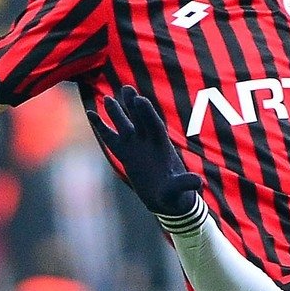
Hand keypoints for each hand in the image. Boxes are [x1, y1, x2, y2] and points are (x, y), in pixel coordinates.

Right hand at [92, 84, 203, 218]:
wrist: (167, 201)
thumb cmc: (176, 195)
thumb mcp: (180, 190)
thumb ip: (186, 184)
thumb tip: (198, 183)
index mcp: (162, 147)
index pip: (154, 126)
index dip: (147, 113)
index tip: (140, 99)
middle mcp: (148, 142)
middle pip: (140, 119)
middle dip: (133, 105)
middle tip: (126, 89)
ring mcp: (136, 146)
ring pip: (125, 125)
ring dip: (117, 112)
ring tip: (108, 98)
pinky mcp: (125, 154)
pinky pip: (110, 138)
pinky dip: (101, 126)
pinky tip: (91, 113)